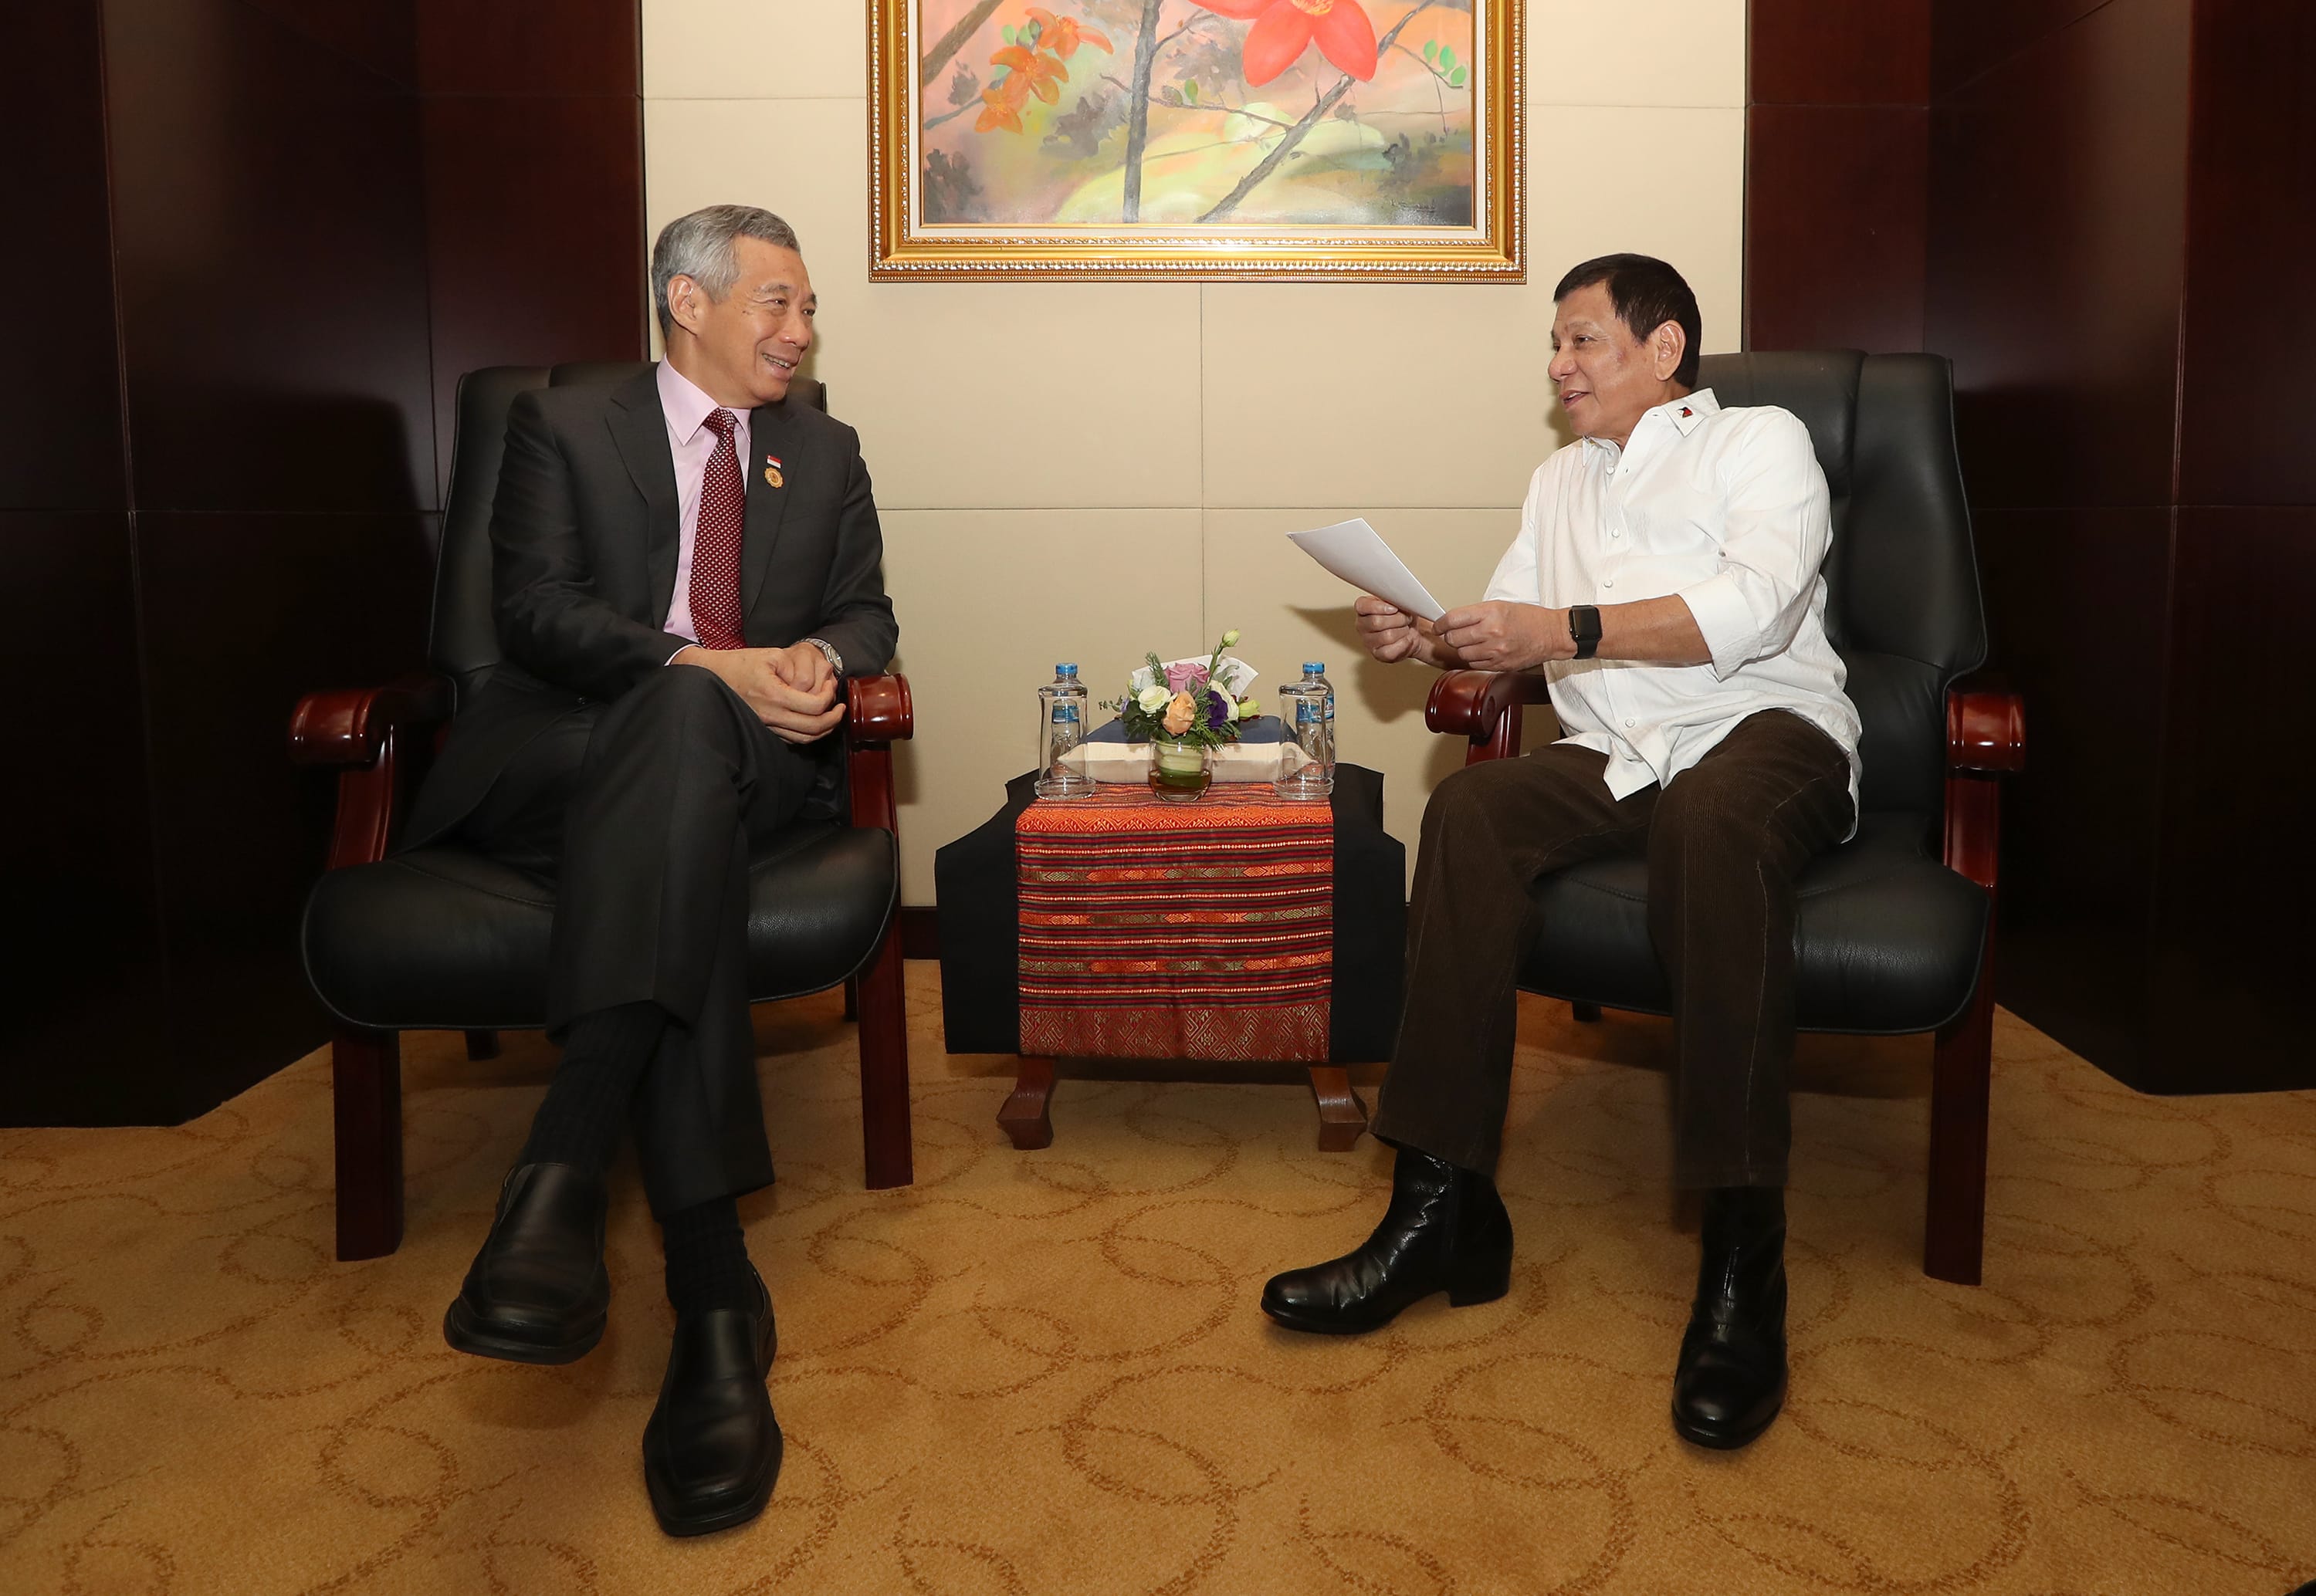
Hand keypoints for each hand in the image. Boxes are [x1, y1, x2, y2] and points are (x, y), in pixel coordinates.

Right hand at [673, 644, 845, 742]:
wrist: (712, 676)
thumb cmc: (741, 663)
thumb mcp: (771, 655)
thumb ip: (797, 669)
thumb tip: (817, 683)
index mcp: (774, 695)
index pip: (814, 707)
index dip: (829, 698)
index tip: (831, 686)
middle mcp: (771, 715)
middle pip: (814, 728)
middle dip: (833, 719)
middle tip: (840, 708)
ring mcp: (766, 725)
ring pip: (804, 739)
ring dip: (824, 729)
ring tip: (831, 715)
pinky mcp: (764, 729)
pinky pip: (792, 739)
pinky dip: (808, 733)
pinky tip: (813, 721)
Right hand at [1354, 595, 1423, 663]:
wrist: (1412, 632)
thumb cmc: (1402, 616)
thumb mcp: (1398, 602)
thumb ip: (1393, 598)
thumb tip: (1400, 598)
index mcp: (1363, 609)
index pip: (1362, 606)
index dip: (1379, 607)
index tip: (1394, 608)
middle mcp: (1362, 625)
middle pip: (1376, 622)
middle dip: (1398, 619)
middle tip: (1406, 618)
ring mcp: (1368, 641)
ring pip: (1387, 636)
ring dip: (1402, 631)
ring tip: (1405, 628)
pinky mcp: (1378, 655)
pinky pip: (1390, 651)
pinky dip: (1404, 644)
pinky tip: (1406, 639)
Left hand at [1435, 602, 1568, 671]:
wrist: (1552, 634)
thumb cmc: (1528, 619)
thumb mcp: (1500, 606)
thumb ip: (1475, 614)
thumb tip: (1451, 622)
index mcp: (1490, 613)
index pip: (1452, 619)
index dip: (1440, 624)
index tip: (1438, 626)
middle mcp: (1491, 632)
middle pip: (1453, 638)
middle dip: (1451, 636)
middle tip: (1455, 634)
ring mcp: (1495, 651)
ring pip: (1462, 654)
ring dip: (1462, 649)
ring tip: (1473, 642)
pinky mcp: (1499, 665)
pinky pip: (1474, 664)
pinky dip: (1474, 659)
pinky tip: (1483, 651)